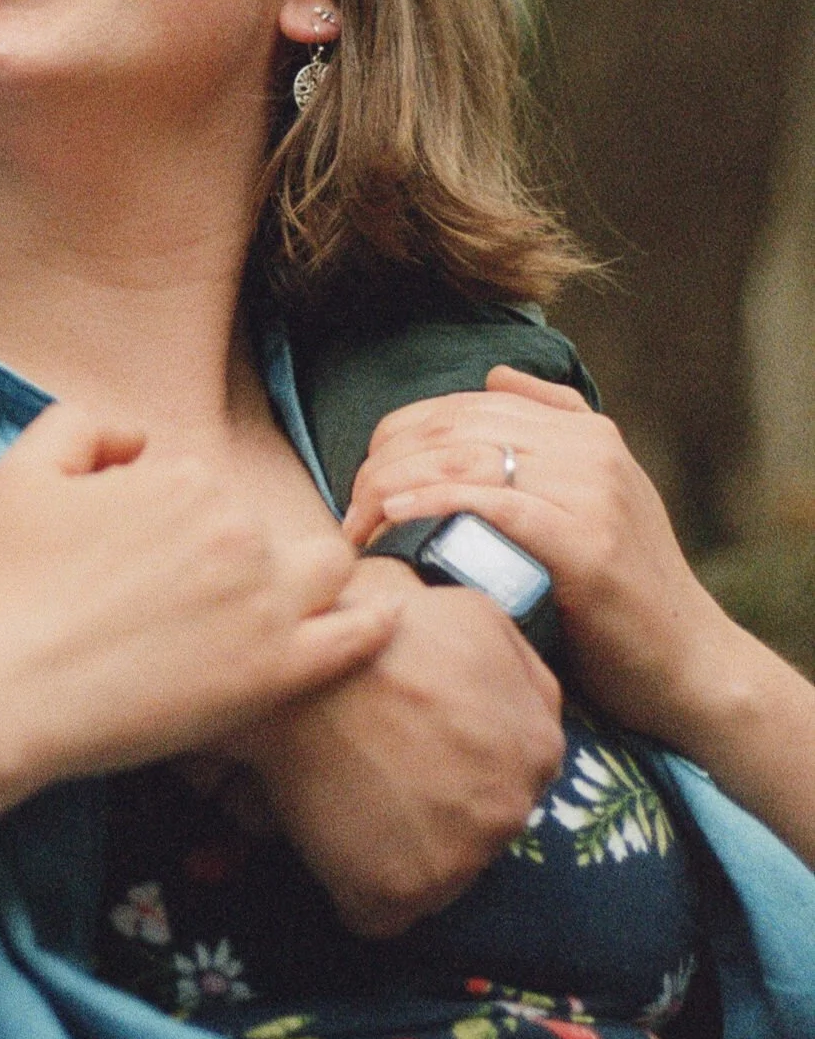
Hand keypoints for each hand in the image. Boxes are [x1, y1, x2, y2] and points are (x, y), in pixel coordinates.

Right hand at [0, 403, 401, 790]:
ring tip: (291, 609)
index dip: (175, 525)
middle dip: (243, 553)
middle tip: (193, 604)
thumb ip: (84, 426)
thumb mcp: (23, 469)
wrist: (0, 687)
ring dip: (317, 578)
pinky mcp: (277, 672)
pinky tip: (379, 619)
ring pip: (327, 568)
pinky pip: (355, 637)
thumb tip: (139, 443)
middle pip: (268, 526)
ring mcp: (264, 602)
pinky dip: (374, 623)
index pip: (206, 489)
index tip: (142, 568)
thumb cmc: (0, 586)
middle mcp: (236, 528)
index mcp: (184, 478)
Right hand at [240, 560, 565, 934]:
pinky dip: (357, 885)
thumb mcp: (478, 612)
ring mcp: (458, 863)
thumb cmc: (380, 629)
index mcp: (540, 749)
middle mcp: (512, 814)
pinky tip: (334, 838)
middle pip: (483, 827)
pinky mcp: (397, 896)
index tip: (421, 742)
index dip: (465, 758)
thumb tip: (525, 700)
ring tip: (352, 796)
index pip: (518, 775)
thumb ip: (522, 666)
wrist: (299, 672)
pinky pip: (381, 913)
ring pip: (438, 873)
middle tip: (382, 766)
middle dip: (441, 806)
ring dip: (401, 848)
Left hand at [343, 364, 747, 752]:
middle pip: (451, 429)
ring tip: (358, 527)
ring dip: (394, 488)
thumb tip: (495, 373)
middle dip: (383, 464)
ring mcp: (592, 491)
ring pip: (463, 460)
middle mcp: (588, 447)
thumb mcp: (591, 498)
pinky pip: (494, 506)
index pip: (459, 407)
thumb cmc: (617, 593)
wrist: (689, 665)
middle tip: (349, 514)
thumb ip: (549, 432)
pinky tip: (396, 518)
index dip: (395, 438)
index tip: (362, 486)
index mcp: (582, 429)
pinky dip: (436, 504)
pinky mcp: (588, 543)